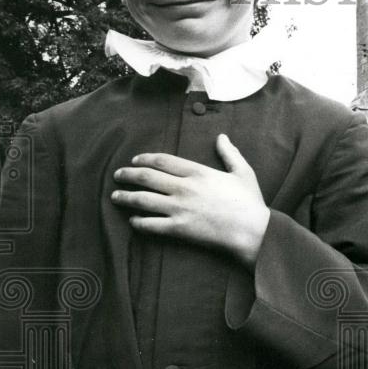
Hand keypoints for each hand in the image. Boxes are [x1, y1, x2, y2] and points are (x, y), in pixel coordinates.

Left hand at [111, 134, 269, 269]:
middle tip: (117, 176)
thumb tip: (222, 137)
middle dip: (127, 175)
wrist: (252, 231)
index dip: (145, 159)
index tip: (135, 160)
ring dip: (125, 197)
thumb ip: (230, 153)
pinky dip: (138, 222)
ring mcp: (179, 208)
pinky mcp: (179, 228)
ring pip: (142, 200)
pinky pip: (150, 224)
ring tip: (115, 196)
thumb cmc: (250, 202)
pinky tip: (133, 221)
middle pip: (146, 178)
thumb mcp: (243, 172)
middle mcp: (184, 187)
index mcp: (198, 172)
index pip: (162, 161)